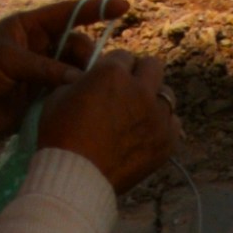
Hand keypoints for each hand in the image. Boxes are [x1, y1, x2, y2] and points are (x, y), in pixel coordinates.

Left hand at [0, 0, 105, 154]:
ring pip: (74, 72)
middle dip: (88, 56)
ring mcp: (39, 74)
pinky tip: (83, 103)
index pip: (68, 14)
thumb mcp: (7, 61)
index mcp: (28, 28)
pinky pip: (65, 95)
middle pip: (76, 46)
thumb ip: (45, 67)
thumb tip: (80, 79)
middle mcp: (38, 48)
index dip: (96, 9)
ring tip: (92, 89)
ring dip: (84, 79)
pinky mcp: (39, 99)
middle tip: (93, 73)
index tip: (123, 7)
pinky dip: (74, 97)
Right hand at [36, 53, 181, 194]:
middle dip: (140, 74)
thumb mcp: (59, 96)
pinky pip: (173, 123)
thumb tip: (87, 77)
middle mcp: (141, 89)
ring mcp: (157, 115)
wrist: (76, 177)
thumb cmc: (60, 135)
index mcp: (113, 73)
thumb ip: (80, 81)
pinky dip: (162, 126)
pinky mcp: (167, 140)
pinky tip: (146, 134)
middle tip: (128, 91)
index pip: (123, 56)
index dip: (114, 67)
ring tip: (138, 115)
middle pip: (152, 66)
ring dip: (153, 100)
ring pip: (167, 95)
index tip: (109, 80)